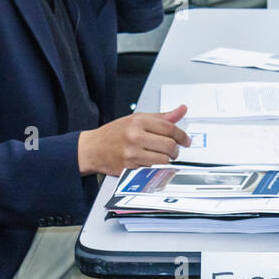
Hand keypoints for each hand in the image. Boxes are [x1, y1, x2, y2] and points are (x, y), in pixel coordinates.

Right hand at [78, 106, 192, 176]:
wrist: (92, 149)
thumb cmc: (114, 133)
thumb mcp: (137, 119)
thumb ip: (161, 117)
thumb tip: (182, 110)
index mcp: (138, 121)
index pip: (169, 128)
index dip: (182, 135)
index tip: (186, 140)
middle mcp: (135, 136)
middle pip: (168, 145)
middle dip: (176, 150)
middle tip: (174, 150)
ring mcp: (131, 153)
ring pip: (162, 159)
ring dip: (166, 160)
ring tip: (161, 156)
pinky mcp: (128, 168)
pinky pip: (151, 169)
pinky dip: (155, 167)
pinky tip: (151, 162)